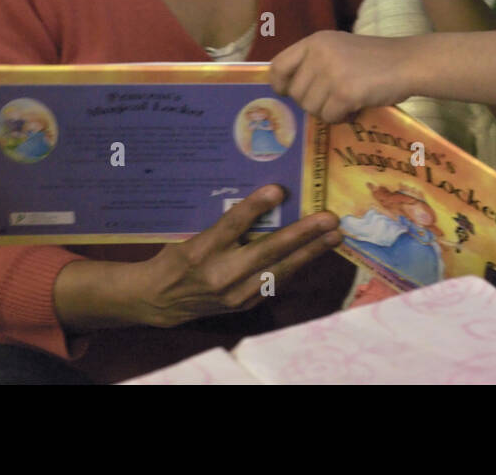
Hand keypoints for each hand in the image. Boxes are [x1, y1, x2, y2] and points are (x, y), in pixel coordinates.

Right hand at [131, 186, 341, 326]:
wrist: (160, 301)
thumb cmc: (179, 258)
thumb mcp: (193, 233)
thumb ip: (227, 222)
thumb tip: (266, 199)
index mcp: (201, 250)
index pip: (232, 224)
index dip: (255, 206)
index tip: (279, 189)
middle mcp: (219, 274)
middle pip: (266, 251)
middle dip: (302, 234)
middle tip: (330, 219)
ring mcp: (235, 295)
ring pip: (280, 270)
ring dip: (310, 252)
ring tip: (334, 237)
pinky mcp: (244, 305)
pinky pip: (276, 282)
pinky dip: (297, 265)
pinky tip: (315, 253)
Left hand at [271, 31, 411, 122]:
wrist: (408, 62)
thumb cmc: (376, 58)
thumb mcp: (339, 49)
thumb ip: (315, 62)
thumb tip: (289, 89)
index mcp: (315, 41)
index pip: (278, 65)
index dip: (279, 84)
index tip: (287, 93)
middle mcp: (319, 54)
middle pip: (296, 93)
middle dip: (313, 103)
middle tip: (335, 100)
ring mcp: (331, 73)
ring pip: (311, 108)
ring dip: (329, 111)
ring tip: (348, 102)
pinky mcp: (344, 92)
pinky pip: (329, 117)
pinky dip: (342, 118)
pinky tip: (356, 107)